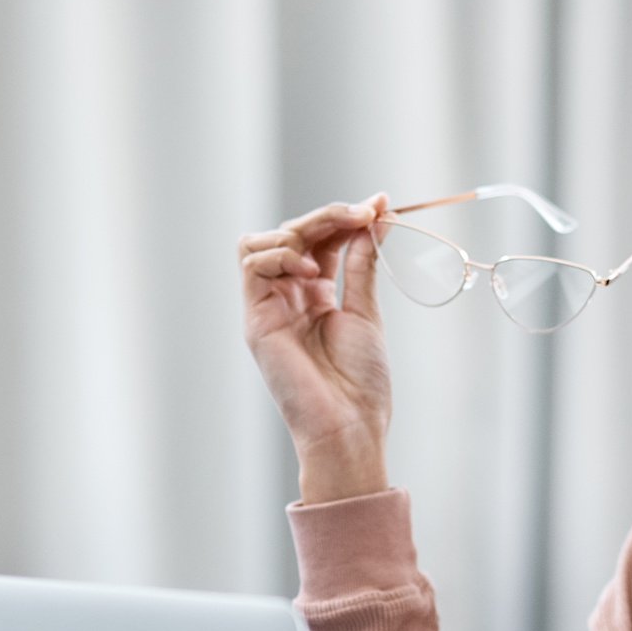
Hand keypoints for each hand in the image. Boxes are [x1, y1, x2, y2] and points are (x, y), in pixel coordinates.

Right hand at [237, 194, 392, 503]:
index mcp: (316, 297)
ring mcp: (268, 307)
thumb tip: (375, 219)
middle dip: (328, 216)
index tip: (379, 204)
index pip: (320, 241)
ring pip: (263, 241)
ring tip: (336, 238)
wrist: (349, 426)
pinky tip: (309, 270)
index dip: (345, 218)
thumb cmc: (360, 383)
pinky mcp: (256, 319)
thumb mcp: (365, 312)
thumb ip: (362, 265)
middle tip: (363, 212)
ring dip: (301, 229)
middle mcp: (288, 298)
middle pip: (292, 234)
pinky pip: (251, 264)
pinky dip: (279, 254)